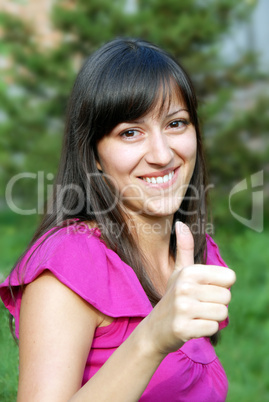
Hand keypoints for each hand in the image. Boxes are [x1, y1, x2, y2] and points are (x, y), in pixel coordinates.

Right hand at [146, 222, 235, 355]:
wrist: (155, 329)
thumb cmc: (173, 297)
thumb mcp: (178, 271)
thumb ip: (184, 248)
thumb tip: (180, 224)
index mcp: (188, 271)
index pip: (229, 277)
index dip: (220, 286)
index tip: (204, 290)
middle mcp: (184, 287)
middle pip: (227, 297)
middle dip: (216, 304)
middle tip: (198, 306)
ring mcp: (182, 308)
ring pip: (222, 314)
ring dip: (212, 318)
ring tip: (196, 315)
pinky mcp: (183, 328)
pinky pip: (213, 329)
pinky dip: (205, 330)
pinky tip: (192, 326)